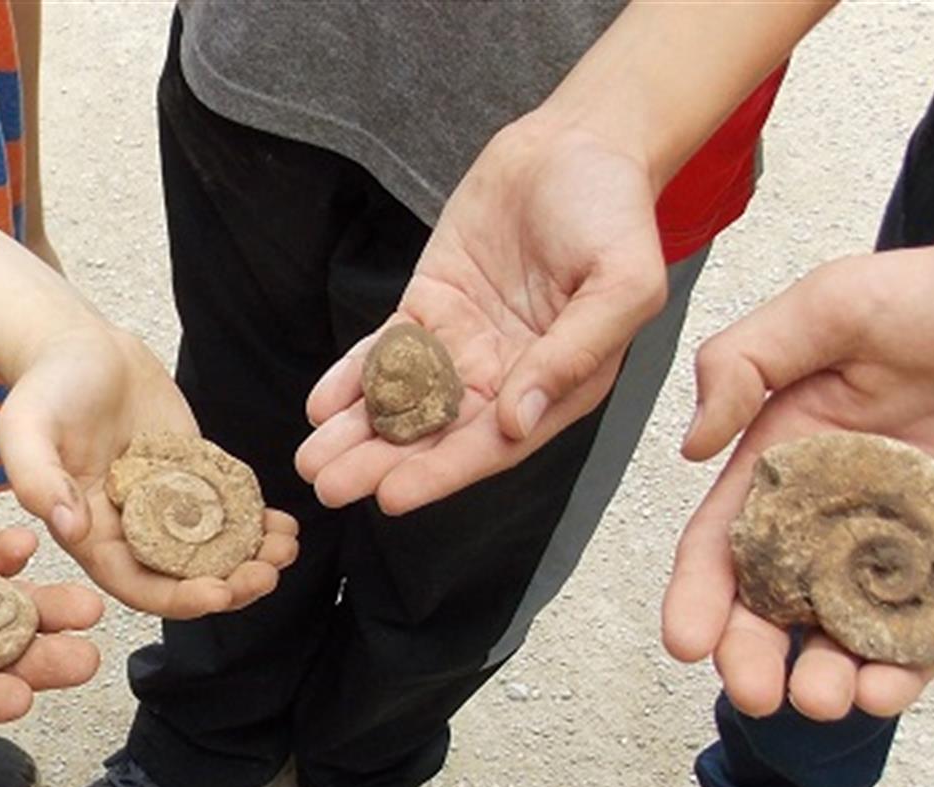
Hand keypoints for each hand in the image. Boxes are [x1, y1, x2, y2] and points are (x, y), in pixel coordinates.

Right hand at [0, 324, 299, 616]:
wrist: (81, 348)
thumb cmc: (45, 390)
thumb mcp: (24, 430)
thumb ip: (36, 479)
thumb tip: (70, 527)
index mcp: (91, 535)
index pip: (138, 586)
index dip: (179, 598)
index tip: (218, 594)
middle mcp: (132, 530)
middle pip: (186, 577)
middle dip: (231, 585)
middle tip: (266, 574)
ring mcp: (168, 506)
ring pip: (215, 550)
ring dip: (253, 558)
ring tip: (285, 547)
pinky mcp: (195, 477)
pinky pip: (231, 510)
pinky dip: (258, 522)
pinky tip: (284, 521)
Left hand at [297, 114, 667, 513]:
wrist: (578, 143)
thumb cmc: (614, 213)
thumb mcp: (622, 283)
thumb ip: (575, 354)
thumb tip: (519, 421)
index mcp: (557, 386)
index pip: (492, 445)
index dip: (441, 472)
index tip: (392, 496)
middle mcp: (507, 378)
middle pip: (437, 435)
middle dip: (382, 463)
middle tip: (329, 487)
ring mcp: (465, 345)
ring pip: (404, 402)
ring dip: (357, 433)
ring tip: (311, 459)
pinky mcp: (430, 308)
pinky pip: (386, 351)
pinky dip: (352, 378)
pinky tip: (321, 404)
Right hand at [663, 220, 933, 720]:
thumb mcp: (835, 302)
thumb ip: (745, 360)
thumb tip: (690, 446)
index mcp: (793, 455)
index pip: (728, 539)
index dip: (699, 594)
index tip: (686, 642)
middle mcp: (842, 511)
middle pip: (777, 604)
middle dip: (753, 655)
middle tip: (753, 690)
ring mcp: (910, 548)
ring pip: (849, 632)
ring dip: (827, 676)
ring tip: (822, 698)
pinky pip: (932, 634)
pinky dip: (904, 669)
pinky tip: (886, 687)